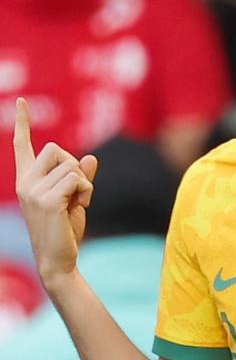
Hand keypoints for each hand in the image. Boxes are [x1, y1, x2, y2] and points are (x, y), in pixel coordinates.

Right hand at [14, 98, 97, 285]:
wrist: (59, 258)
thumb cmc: (65, 229)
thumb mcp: (74, 198)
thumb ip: (80, 176)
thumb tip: (90, 157)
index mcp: (27, 180)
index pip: (23, 145)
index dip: (22, 122)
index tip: (21, 101)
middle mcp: (25, 182)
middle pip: (56, 149)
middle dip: (74, 166)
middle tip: (75, 192)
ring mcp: (32, 190)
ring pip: (71, 164)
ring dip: (84, 183)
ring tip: (77, 203)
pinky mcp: (46, 199)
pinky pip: (77, 179)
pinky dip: (86, 191)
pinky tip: (80, 207)